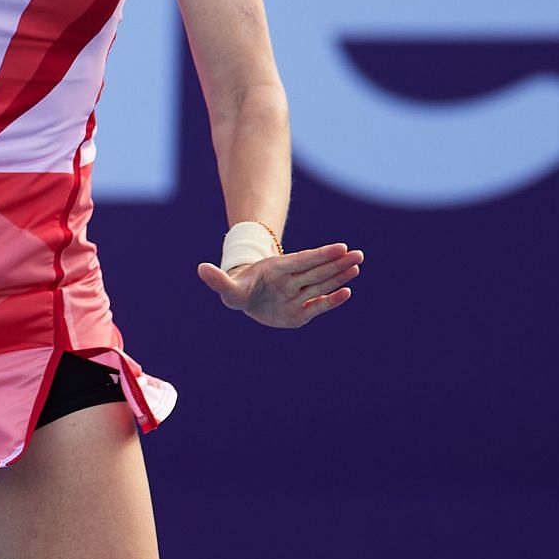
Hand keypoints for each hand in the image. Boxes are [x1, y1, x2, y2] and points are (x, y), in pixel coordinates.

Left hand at [196, 243, 362, 328]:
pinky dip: (332, 300)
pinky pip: (319, 304)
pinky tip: (347, 292)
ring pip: (322, 283)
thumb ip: (218, 279)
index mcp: (276, 270)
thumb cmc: (238, 289)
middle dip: (337, 262)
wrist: (246, 298)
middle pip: (318, 270)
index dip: (321, 254)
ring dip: (339, 276)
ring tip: (357, 264)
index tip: (339, 247)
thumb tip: (201, 268)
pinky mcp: (301, 311)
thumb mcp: (227, 287)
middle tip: (357, 254)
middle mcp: (291, 280)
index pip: (302, 261)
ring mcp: (298, 294)